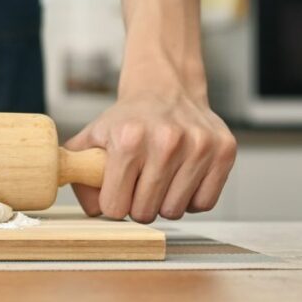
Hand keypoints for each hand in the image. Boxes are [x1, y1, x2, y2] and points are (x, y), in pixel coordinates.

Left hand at [65, 91, 236, 222]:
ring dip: (165, 202)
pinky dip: (191, 198)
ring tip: (160, 177)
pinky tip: (181, 177)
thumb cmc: (129, 118)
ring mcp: (198, 145)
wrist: (165, 88)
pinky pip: (204, 203)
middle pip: (145, 213)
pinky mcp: (224, 150)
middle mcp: (166, 141)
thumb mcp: (93, 137)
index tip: (116, 191)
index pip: (115, 207)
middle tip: (138, 184)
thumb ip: (78, 170)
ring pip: (175, 211)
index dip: (113, 203)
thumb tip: (90, 210)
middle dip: (138, 205)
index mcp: (128, 139)